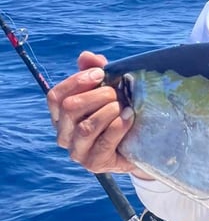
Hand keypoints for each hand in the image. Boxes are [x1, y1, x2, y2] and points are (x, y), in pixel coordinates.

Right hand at [47, 50, 144, 175]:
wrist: (140, 144)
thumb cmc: (120, 112)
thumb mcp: (109, 90)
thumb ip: (96, 72)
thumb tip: (87, 56)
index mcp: (62, 116)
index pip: (55, 97)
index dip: (77, 81)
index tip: (101, 74)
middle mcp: (64, 135)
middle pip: (70, 109)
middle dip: (97, 96)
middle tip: (117, 93)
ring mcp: (78, 152)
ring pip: (85, 127)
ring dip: (108, 112)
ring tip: (125, 106)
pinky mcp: (95, 164)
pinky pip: (103, 143)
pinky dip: (118, 127)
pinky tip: (129, 117)